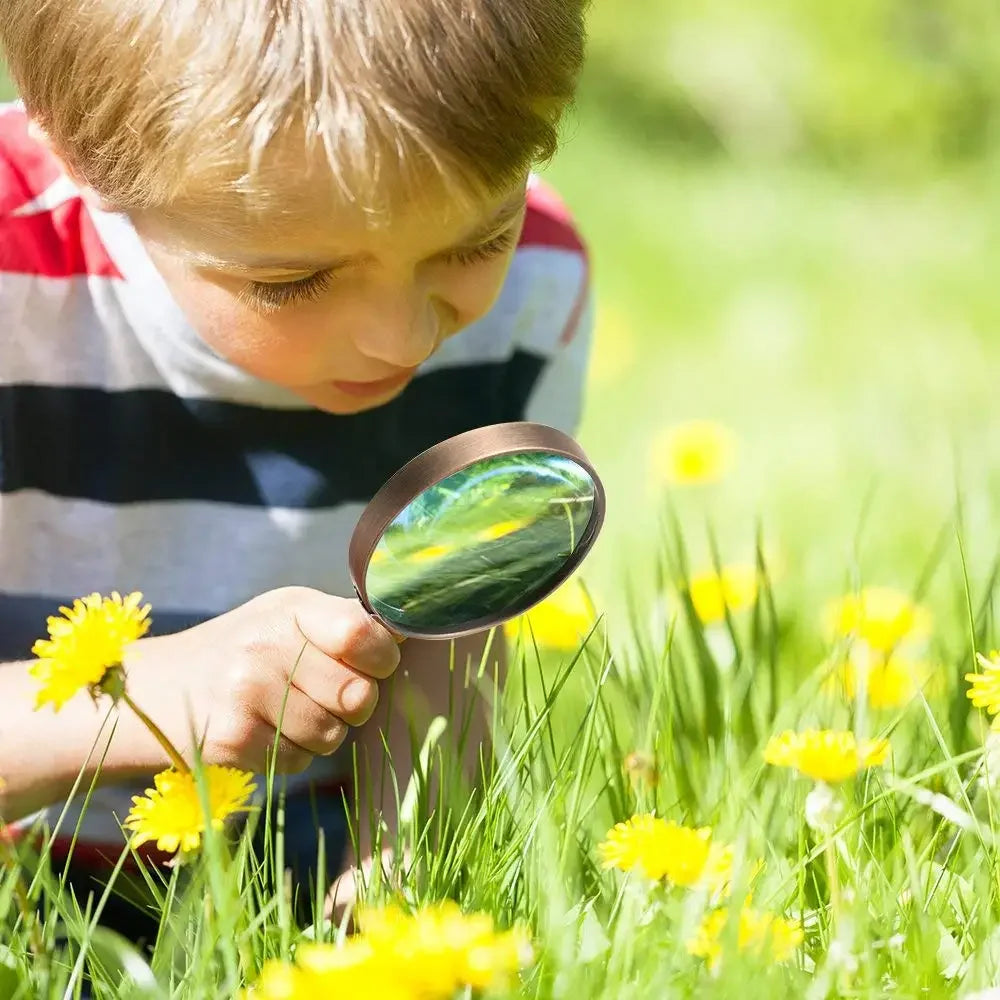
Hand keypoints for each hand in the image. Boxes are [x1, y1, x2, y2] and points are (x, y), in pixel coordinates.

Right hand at [122, 587, 400, 773]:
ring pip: (333, 735)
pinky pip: (299, 761)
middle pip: (358, 694)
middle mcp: (266, 646)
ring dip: (322, 732)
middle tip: (327, 693)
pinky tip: (263, 730)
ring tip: (287, 710)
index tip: (374, 660)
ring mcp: (245, 693)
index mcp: (288, 609)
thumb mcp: (284, 618)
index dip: (382, 655)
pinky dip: (291, 753)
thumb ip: (343, 623)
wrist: (151, 691)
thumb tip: (405, 630)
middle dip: (355, 703)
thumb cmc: (238, 652)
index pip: (363, 632)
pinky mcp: (230, 739)